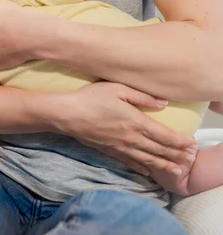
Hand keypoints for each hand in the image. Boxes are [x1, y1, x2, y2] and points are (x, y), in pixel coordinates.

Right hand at [53, 81, 196, 175]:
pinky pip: (130, 162)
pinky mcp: (110, 151)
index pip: (164, 135)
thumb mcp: (118, 89)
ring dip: (164, 165)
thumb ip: (142, 96)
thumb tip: (163, 103)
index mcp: (136, 121)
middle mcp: (131, 138)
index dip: (180, 142)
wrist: (69, 114)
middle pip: (159, 150)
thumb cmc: (92, 97)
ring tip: (177, 170)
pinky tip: (148, 171)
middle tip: (189, 159)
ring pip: (147, 159)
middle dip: (176, 155)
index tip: (191, 144)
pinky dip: (142, 167)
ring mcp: (120, 147)